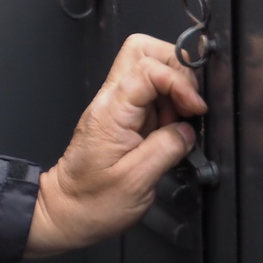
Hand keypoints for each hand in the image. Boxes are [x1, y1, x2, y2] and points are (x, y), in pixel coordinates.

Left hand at [26, 33, 205, 256]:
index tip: (196, 108)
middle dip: (177, 69)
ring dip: (175, 89)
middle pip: (143, 51)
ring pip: (149, 69)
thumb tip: (189, 130)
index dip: (179, 81)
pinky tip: (175, 130)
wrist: (66, 211)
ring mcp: (117, 107)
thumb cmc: (94, 201)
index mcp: (111, 112)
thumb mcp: (137, 181)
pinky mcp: (125, 118)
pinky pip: (152, 95)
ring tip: (182, 123)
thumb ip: (167, 148)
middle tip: (191, 104)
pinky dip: (171, 104)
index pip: (147, 68)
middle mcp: (111, 102)